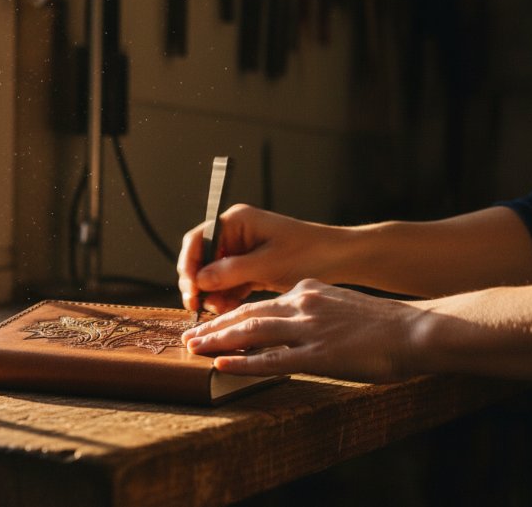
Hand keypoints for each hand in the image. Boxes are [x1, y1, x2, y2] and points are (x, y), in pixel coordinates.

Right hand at [176, 204, 342, 312]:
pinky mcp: (252, 268)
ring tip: (217, 310)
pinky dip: (227, 297)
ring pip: (214, 275)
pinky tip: (227, 309)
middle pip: (202, 258)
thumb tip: (199, 280)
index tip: (190, 288)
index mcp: (237, 221)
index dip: (189, 264)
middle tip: (196, 305)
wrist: (342, 260)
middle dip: (199, 282)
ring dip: (212, 293)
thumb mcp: (267, 264)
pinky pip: (229, 284)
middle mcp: (236, 234)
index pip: (199, 239)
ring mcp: (243, 252)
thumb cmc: (309, 253)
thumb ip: (229, 272)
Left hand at [181, 279, 427, 382]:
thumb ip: (316, 308)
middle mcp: (303, 305)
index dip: (231, 314)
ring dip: (218, 341)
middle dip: (214, 326)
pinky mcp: (319, 355)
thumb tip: (298, 319)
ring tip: (194, 348)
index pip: (260, 303)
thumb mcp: (343, 304)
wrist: (419, 330)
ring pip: (252, 332)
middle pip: (247, 314)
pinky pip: (273, 360)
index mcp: (309, 291)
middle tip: (189, 336)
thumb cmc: (387, 324)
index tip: (211, 323)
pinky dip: (244, 363)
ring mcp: (309, 330)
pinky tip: (221, 365)